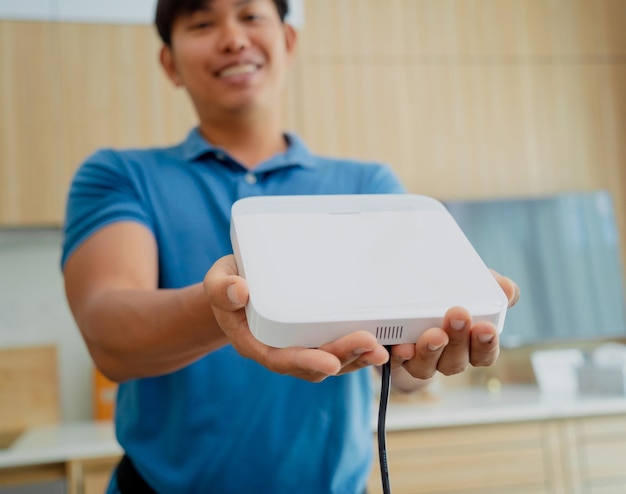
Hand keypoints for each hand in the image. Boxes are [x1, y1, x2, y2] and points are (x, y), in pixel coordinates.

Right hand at [203, 255, 388, 381]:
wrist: (238, 287)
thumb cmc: (229, 283)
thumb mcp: (217, 281)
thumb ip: (222, 288)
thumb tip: (239, 291)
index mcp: (255, 342)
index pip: (281, 359)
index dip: (306, 362)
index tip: (329, 362)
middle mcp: (280, 350)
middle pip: (314, 364)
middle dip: (344, 357)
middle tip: (372, 346)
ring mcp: (300, 345)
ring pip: (332, 361)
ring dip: (358, 357)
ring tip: (384, 349)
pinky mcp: (315, 336)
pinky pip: (338, 348)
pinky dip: (360, 348)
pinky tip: (383, 341)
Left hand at [389, 271, 519, 379]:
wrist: (405, 290)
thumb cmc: (448, 293)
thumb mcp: (471, 284)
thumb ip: (492, 286)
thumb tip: (507, 289)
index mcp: (469, 344)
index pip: (484, 354)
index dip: (486, 345)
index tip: (486, 327)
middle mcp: (445, 357)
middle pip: (455, 362)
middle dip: (458, 340)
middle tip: (458, 315)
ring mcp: (419, 359)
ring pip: (426, 367)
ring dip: (431, 351)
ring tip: (434, 334)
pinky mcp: (395, 355)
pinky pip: (396, 362)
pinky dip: (400, 355)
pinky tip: (403, 345)